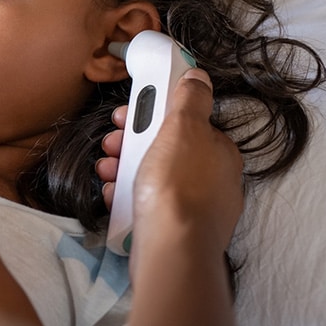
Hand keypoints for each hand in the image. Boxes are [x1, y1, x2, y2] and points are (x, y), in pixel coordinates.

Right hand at [98, 69, 243, 265]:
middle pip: (166, 150)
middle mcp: (214, 181)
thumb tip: (199, 76)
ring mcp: (196, 210)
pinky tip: (113, 196)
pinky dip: (128, 198)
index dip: (154, 114)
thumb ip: (191, 98)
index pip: (186, 123)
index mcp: (220, 153)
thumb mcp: (184, 128)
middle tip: (111, 143)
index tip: (128, 115)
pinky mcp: (176, 232)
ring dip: (123, 169)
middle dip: (133, 143)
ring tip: (105, 171)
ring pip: (154, 178)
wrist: (171, 250)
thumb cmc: (177, 185)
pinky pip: (149, 206)